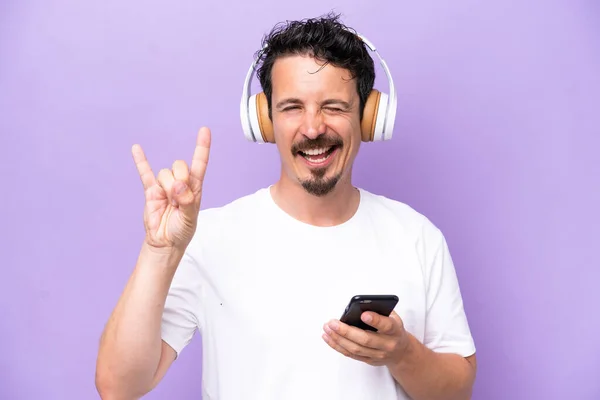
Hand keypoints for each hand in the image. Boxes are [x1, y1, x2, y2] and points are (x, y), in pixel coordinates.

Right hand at [132, 127, 210, 251]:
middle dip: (179, 179)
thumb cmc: (181, 230)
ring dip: (167, 187)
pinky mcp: (151, 191)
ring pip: (164, 173)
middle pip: (179, 165)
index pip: (200, 163)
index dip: (202, 147)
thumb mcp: (190, 218)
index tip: (204, 130)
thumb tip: (179, 185)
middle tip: (178, 198)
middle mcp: (181, 183)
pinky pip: (145, 173)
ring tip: (169, 203)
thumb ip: (187, 201)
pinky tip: (136, 148)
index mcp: (195, 187)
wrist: (165, 242)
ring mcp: (165, 186)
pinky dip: (141, 161)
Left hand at [322, 311, 409, 367]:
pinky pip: (351, 354)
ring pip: (355, 349)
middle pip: (365, 340)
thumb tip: (360, 304)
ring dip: (338, 339)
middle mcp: (387, 344)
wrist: (401, 352)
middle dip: (347, 331)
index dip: (375, 320)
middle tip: (332, 322)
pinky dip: (338, 346)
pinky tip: (328, 337)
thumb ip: (380, 310)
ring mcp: (378, 355)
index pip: (386, 325)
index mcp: (395, 330)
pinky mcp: (369, 360)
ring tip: (327, 328)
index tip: (363, 314)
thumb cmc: (393, 329)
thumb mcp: (393, 317)